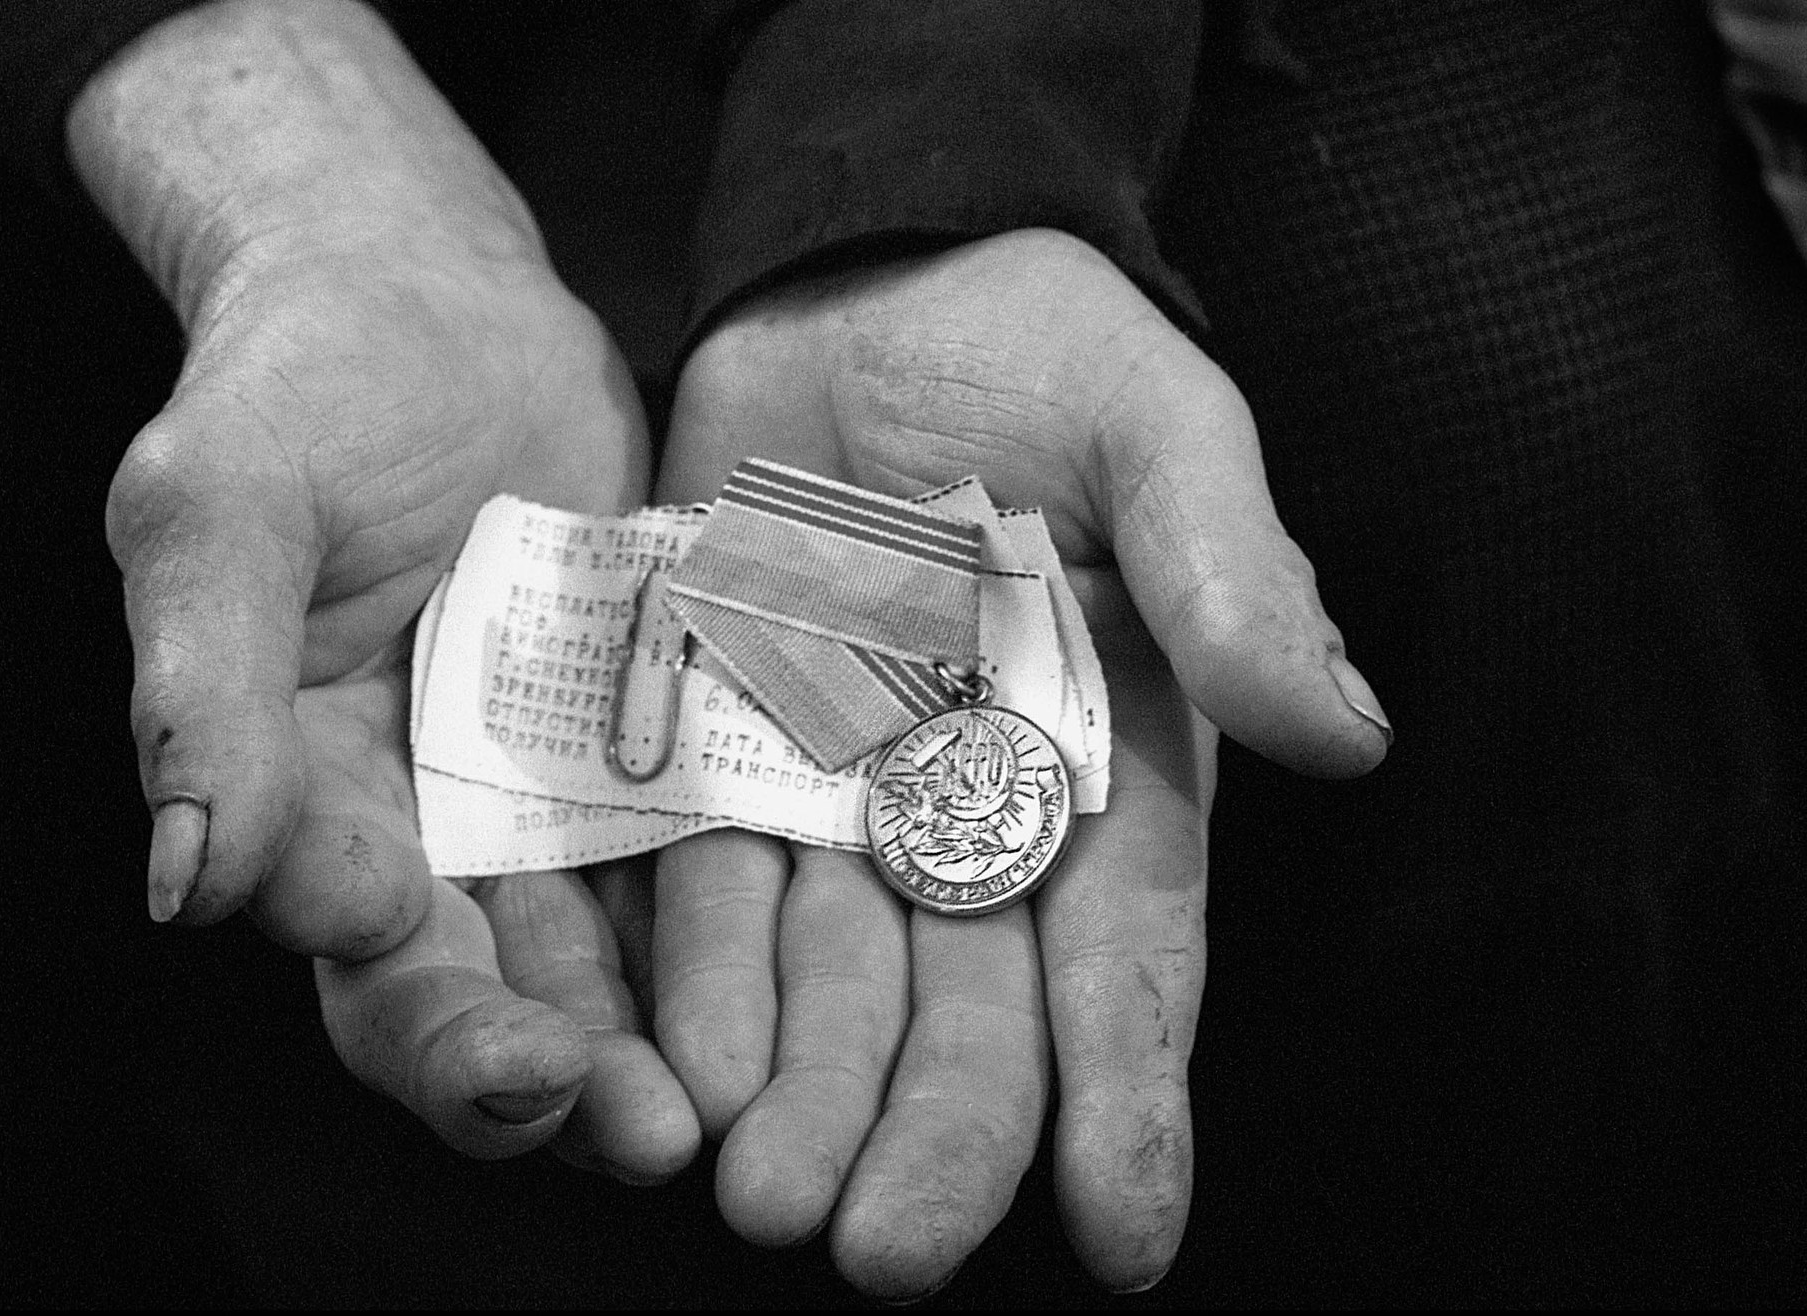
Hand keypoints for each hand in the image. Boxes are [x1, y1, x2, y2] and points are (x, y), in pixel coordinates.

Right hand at [74, 0, 695, 1178]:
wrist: (436, 298)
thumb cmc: (301, 387)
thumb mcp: (223, 511)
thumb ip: (205, 692)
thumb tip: (185, 886)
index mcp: (306, 806)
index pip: (355, 952)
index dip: (423, 1010)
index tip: (510, 1039)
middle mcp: (433, 829)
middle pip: (488, 991)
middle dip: (557, 1072)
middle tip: (643, 1127)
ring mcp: (554, 793)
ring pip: (611, 952)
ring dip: (670, 1035)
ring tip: (743, 1097)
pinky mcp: (654, 740)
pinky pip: (705, 844)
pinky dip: (755, 913)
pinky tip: (825, 967)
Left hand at [651, 228, 1390, 1296]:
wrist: (867, 285)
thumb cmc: (1042, 344)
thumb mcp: (1155, 430)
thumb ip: (1231, 570)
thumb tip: (1345, 730)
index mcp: (1110, 757)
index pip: (1129, 950)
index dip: (1128, 1091)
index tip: (1123, 1234)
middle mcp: (975, 804)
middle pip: (966, 1002)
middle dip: (936, 1131)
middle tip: (885, 1248)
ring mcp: (840, 788)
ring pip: (831, 978)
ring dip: (803, 1095)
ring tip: (767, 1196)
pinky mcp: (720, 746)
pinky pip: (703, 886)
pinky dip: (697, 983)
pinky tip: (683, 1076)